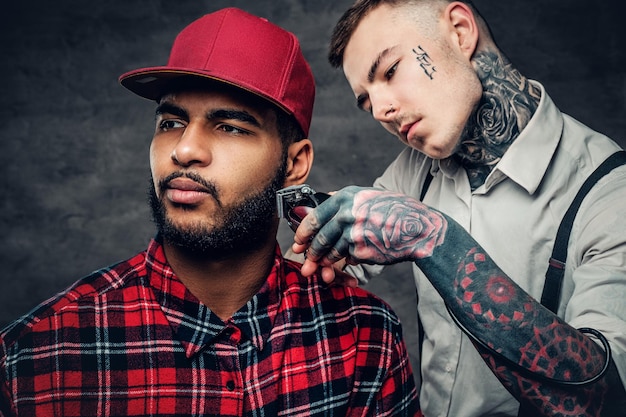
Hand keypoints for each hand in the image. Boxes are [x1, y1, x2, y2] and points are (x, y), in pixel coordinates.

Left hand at [292, 186, 447, 281]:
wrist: (418, 228)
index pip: (315, 216)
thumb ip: (346, 200)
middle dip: (311, 251)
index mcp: (346, 198)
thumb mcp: (369, 196)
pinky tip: (352, 261)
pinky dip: (347, 262)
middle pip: (319, 237)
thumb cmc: (396, 211)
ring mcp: (353, 232)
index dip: (303, 232)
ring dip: (326, 260)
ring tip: (326, 264)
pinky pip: (348, 259)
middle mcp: (347, 213)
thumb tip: (325, 199)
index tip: (299, 241)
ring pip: (331, 251)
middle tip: (307, 258)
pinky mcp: (361, 249)